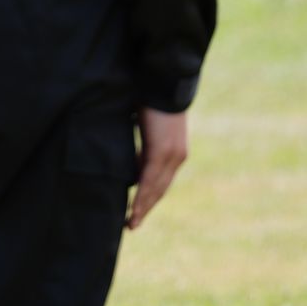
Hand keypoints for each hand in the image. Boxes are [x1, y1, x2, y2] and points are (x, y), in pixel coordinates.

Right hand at [128, 107, 188, 229]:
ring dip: (143, 207)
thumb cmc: (150, 97)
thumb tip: (129, 154)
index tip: (138, 210)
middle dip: (145, 208)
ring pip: (156, 189)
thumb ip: (142, 141)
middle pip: (160, 189)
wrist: (163, 80)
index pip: (161, 180)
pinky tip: (135, 209)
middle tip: (132, 225)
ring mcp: (172, 155)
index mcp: (175, 151)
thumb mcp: (146, 125)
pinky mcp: (162, 151)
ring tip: (131, 223)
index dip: (150, 197)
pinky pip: (150, 179)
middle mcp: (177, 156)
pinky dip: (142, 196)